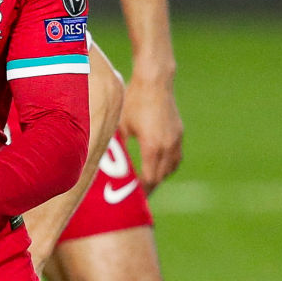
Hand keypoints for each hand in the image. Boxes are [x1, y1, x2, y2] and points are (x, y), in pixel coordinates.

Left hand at [122, 73, 183, 188]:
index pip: (149, 179)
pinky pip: (176, 157)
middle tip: (137, 197)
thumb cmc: (133, 102)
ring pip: (171, 168)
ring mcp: (176, 139)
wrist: (155, 82)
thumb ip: (117, 144)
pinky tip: (159, 166)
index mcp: (152, 147)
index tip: (131, 198)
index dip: (141, 190)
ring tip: (148, 184)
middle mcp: (168, 146)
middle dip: (149, 188)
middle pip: (160, 177)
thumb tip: (102, 160)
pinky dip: (168, 166)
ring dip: (159, 177)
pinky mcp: (179, 133)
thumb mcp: (120, 125)